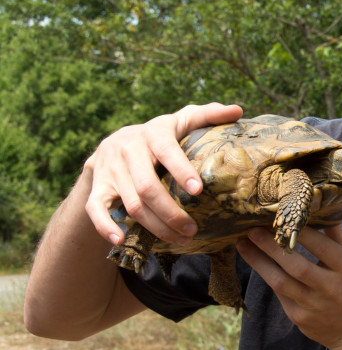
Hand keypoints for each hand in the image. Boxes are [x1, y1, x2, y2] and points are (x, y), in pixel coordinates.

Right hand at [83, 102, 242, 245]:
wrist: (112, 144)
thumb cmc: (160, 136)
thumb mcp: (181, 121)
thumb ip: (208, 115)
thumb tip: (238, 110)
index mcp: (153, 132)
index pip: (166, 150)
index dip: (180, 169)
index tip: (198, 190)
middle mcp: (128, 148)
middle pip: (147, 186)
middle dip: (171, 212)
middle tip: (193, 229)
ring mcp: (109, 169)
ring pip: (130, 204)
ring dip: (155, 226)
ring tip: (180, 238)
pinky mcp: (97, 186)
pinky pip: (95, 209)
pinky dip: (105, 226)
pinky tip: (120, 240)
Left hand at [236, 225, 341, 349]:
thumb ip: (335, 235)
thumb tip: (319, 204)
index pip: (320, 245)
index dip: (298, 231)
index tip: (279, 216)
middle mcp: (330, 287)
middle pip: (296, 265)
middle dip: (271, 246)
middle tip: (250, 229)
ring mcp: (313, 306)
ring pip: (280, 282)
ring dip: (258, 262)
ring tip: (242, 244)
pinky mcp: (299, 318)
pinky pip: (279, 295)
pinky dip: (267, 277)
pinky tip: (255, 262)